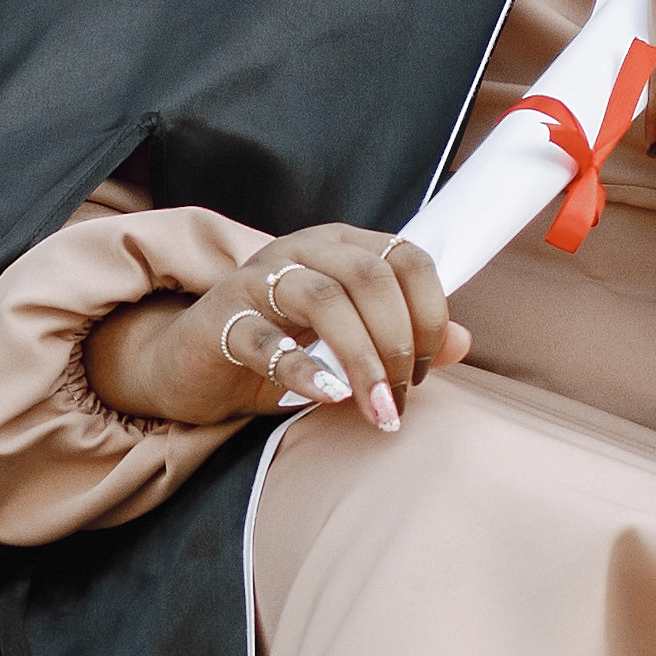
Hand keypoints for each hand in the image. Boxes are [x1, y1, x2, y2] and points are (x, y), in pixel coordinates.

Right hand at [92, 217, 457, 435]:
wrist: (191, 368)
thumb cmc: (277, 351)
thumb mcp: (347, 348)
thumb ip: (404, 339)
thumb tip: (465, 343)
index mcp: (341, 247)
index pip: (406, 257)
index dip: (430, 313)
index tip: (426, 369)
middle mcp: (302, 251)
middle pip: (369, 277)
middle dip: (397, 343)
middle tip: (399, 399)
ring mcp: (258, 279)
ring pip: (324, 300)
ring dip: (361, 360)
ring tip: (375, 409)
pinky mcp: (222, 319)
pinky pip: (265, 339)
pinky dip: (302, 370)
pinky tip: (326, 395)